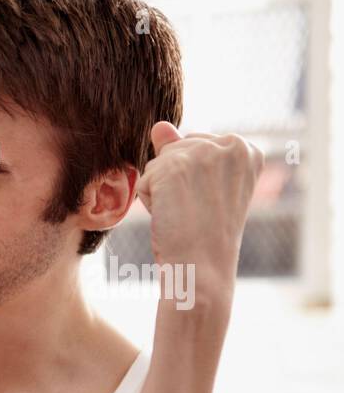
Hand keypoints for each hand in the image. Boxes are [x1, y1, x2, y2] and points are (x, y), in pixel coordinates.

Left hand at [136, 121, 263, 295]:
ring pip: (159, 164)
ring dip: (162, 192)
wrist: (202, 267)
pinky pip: (145, 179)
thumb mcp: (202, 187)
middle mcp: (230, 143)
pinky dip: (149, 201)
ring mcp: (201, 152)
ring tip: (184, 214)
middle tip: (195, 211)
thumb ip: (183, 149)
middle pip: (177, 151)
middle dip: (176, 182)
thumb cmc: (206, 235)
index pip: (197, 148)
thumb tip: (160, 126)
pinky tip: (170, 216)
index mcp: (247, 148)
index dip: (195, 181)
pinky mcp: (173, 165)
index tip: (211, 203)